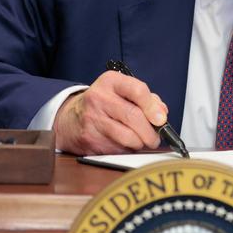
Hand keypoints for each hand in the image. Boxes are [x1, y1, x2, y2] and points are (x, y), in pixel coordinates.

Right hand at [52, 69, 167, 154]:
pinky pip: (117, 149)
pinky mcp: (90, 139)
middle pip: (134, 117)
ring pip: (127, 137)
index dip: (152, 107)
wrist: (70, 118)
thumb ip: (146, 99)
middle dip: (150, 132)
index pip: (137, 90)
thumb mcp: (122, 92)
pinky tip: (123, 145)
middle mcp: (99, 98)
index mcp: (111, 81)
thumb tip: (162, 113)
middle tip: (155, 138)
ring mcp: (92, 119)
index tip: (161, 119)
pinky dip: (126, 150)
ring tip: (140, 141)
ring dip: (139, 144)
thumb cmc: (104, 104)